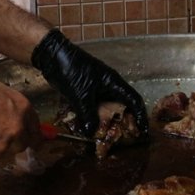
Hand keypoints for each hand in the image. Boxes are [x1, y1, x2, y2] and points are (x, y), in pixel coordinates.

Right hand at [0, 72, 41, 163]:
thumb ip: (11, 107)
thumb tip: (14, 115)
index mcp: (22, 108)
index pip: (36, 129)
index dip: (30, 133)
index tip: (27, 138)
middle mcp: (18, 128)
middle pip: (23, 144)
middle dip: (13, 142)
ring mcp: (4, 144)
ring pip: (5, 152)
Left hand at [31, 29, 147, 136]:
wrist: (52, 55)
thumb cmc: (71, 70)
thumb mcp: (81, 95)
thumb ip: (88, 115)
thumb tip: (91, 134)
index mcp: (113, 83)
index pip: (134, 100)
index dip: (140, 116)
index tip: (142, 132)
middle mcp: (108, 85)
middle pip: (120, 106)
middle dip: (121, 123)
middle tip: (120, 139)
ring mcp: (95, 88)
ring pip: (105, 108)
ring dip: (104, 122)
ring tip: (103, 137)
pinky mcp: (84, 90)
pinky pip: (92, 107)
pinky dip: (91, 117)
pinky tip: (86, 127)